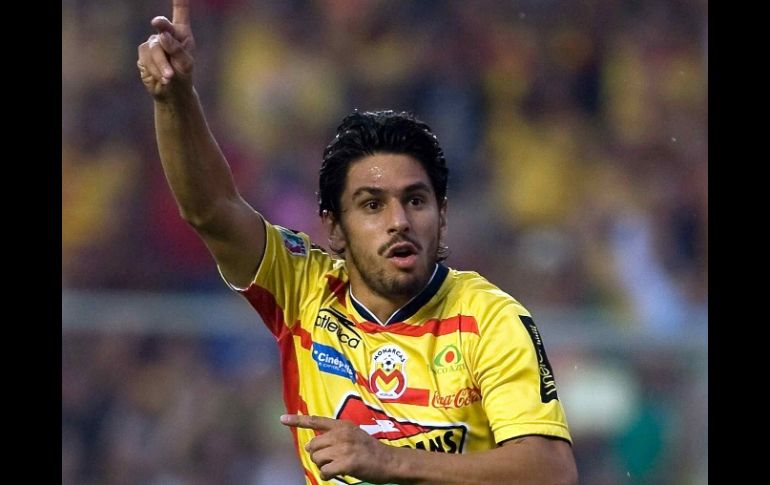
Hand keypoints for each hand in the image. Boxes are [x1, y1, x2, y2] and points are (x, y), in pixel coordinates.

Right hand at [137, 0, 194, 98]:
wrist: (172, 91)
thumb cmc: (183, 74)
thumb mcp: (185, 63)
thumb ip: (176, 49)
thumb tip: (162, 35)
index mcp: (181, 32)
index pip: (180, 11)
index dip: (179, 0)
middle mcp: (166, 33)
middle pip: (162, 25)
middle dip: (161, 24)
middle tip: (157, 22)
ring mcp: (153, 43)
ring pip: (155, 48)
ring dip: (162, 64)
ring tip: (169, 76)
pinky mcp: (143, 54)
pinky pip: (147, 59)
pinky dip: (156, 70)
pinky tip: (162, 78)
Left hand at [281, 414, 397, 482]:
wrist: (389, 461)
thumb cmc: (370, 450)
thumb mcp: (353, 434)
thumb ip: (335, 435)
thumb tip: (313, 445)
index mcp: (342, 425)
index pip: (316, 420)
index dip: (297, 420)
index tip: (282, 419)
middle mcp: (341, 433)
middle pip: (313, 445)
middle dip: (316, 455)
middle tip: (329, 460)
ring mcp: (344, 448)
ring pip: (317, 458)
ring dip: (323, 466)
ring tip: (336, 466)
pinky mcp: (347, 462)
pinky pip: (325, 471)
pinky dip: (327, 476)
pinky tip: (337, 474)